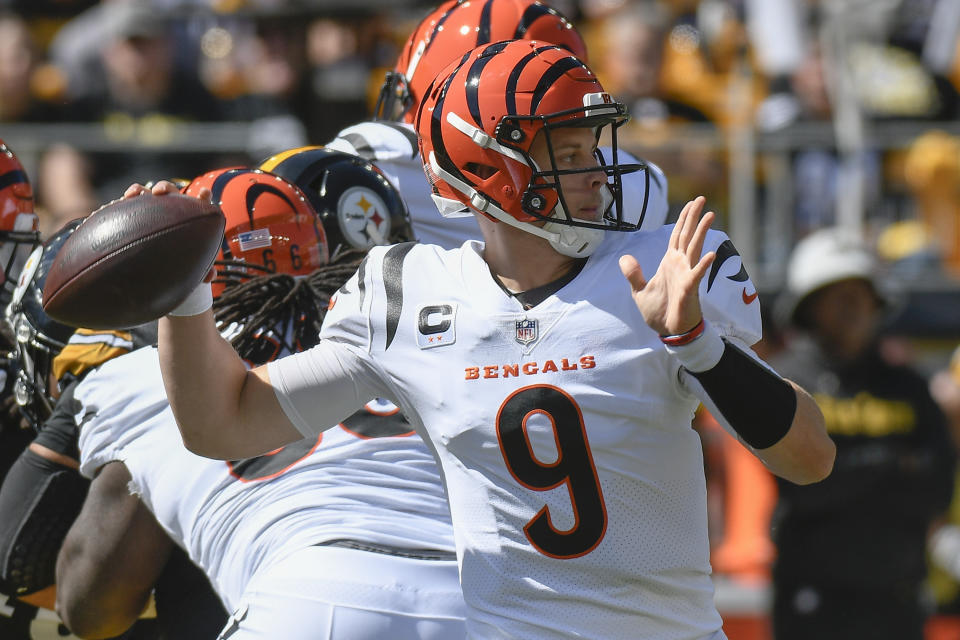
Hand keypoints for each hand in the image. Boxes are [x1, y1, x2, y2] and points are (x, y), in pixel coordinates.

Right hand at [123, 182, 215, 281]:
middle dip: (164, 188)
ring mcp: (150, 209)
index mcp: (189, 217)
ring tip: (132, 194)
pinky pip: (126, 205)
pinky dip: (120, 203)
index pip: (199, 203)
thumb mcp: (191, 266)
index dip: (203, 197)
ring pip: (145, 193)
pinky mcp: (134, 214)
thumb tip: (210, 276)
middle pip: (169, 191)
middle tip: (158, 193)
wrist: (156, 265)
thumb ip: (204, 270)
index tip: (205, 193)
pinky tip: (112, 206)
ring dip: (139, 190)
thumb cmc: (180, 262)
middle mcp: (169, 209)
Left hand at [619, 196, 715, 335]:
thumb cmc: (658, 311)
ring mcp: (687, 275)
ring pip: (695, 249)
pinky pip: (697, 274)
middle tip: (701, 199)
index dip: (683, 219)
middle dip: (694, 217)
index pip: (677, 235)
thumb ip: (632, 273)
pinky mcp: (690, 289)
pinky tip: (710, 255)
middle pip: (688, 235)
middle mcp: (681, 265)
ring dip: (702, 232)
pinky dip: (703, 265)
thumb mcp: (639, 290)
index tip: (690, 203)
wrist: (668, 331)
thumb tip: (624, 257)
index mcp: (669, 262)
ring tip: (709, 215)